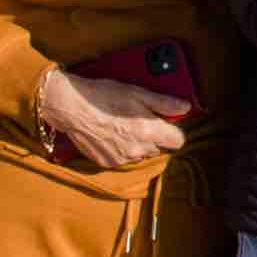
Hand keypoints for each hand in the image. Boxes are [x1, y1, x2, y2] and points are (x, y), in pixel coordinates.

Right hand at [30, 62, 188, 170]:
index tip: (166, 123)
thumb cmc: (103, 96)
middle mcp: (138, 149)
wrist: (71, 108)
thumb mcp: (137, 93)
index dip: (173, 130)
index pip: (178, 141)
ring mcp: (122, 158)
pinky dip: (121, 149)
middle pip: (159, 147)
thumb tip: (185, 107)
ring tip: (122, 125)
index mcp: (148, 131)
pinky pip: (124, 158)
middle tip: (139, 119)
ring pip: (141, 153)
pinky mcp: (108, 163)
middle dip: (154, 135)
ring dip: (137, 143)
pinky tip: (111, 134)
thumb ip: (164, 103)